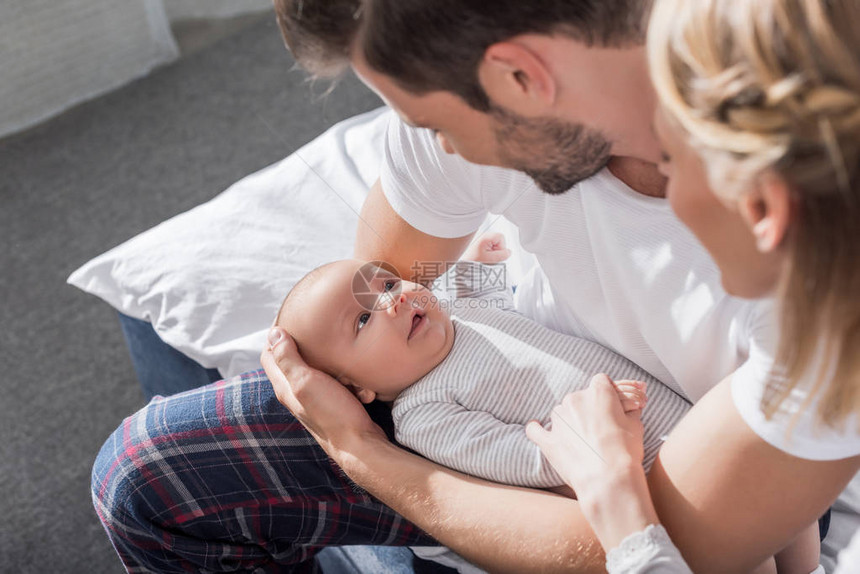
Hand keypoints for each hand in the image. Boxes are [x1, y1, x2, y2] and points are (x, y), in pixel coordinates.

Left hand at [261, 327, 385, 457]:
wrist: (360, 446)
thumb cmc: (333, 414)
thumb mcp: (307, 381)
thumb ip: (288, 358)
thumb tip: (274, 333)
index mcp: (285, 386)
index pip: (268, 354)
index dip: (275, 334)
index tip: (292, 317)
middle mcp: (296, 393)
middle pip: (294, 360)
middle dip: (310, 346)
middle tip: (323, 333)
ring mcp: (316, 399)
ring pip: (320, 370)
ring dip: (334, 365)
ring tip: (345, 364)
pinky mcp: (334, 404)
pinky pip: (339, 383)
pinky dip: (348, 380)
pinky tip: (358, 384)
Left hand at [462, 232, 510, 263]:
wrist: (462, 267)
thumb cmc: (473, 262)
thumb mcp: (490, 260)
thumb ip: (502, 255)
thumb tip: (508, 252)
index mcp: (485, 237)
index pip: (501, 237)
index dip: (501, 247)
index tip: (495, 254)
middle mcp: (482, 236)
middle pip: (498, 240)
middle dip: (497, 250)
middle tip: (489, 257)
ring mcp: (481, 241)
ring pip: (494, 245)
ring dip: (493, 253)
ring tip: (485, 258)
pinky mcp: (479, 245)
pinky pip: (490, 247)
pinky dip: (489, 253)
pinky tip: (483, 258)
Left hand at [526, 374, 645, 486]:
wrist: (609, 479)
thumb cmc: (625, 451)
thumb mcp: (636, 425)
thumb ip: (629, 409)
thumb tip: (632, 405)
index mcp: (598, 392)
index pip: (601, 382)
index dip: (608, 394)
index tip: (612, 406)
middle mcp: (575, 399)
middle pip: (580, 397)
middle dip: (590, 410)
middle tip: (602, 429)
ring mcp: (559, 419)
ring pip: (562, 412)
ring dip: (570, 421)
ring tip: (582, 440)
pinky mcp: (548, 439)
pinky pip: (535, 430)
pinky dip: (537, 429)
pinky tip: (538, 428)